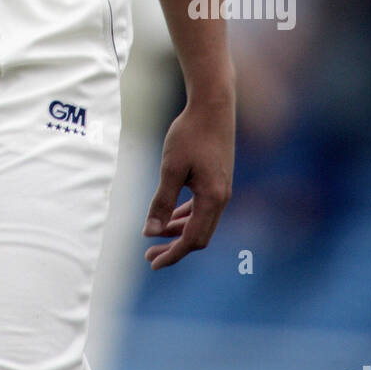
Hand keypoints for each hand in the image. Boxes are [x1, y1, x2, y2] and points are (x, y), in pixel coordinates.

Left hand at [142, 94, 233, 268]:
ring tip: (155, 237)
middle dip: (174, 248)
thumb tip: (151, 231)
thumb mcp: (171, 168)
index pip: (192, 239)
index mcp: (212, 199)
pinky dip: (185, 216)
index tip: (153, 263)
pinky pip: (202, 208)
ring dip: (178, 232)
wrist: (213, 106)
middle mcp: (221, 198)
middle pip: (198, 236)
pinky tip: (171, 216)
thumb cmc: (190, 133)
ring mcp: (221, 189)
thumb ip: (162, 201)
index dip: (172, 254)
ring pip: (200, 222)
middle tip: (149, 255)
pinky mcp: (217, 180)